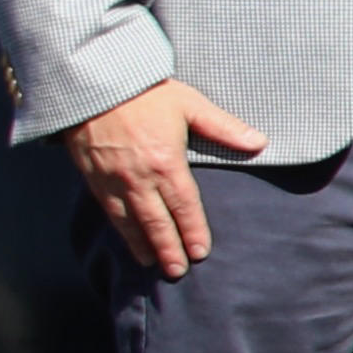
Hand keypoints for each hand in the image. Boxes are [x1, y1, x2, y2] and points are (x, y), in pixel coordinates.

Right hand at [70, 77, 265, 276]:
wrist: (93, 82)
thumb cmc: (146, 92)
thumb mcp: (189, 104)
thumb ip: (224, 128)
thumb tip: (260, 142)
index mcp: (166, 162)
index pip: (184, 205)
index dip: (192, 230)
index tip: (200, 252)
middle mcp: (138, 176)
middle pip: (155, 220)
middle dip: (167, 248)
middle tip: (177, 271)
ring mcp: (112, 178)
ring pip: (128, 220)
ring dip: (140, 244)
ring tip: (151, 264)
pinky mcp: (92, 175)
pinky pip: (106, 209)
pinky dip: (117, 228)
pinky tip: (125, 238)